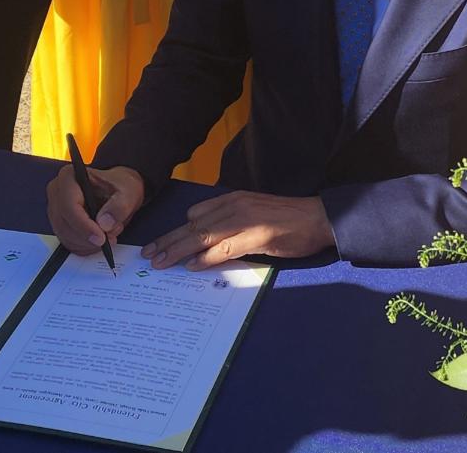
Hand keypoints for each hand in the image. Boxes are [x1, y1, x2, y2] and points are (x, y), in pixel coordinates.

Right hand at [47, 163, 145, 254]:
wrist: (119, 191)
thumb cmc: (120, 186)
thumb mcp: (128, 192)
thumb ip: (119, 206)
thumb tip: (104, 223)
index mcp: (69, 176)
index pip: (68, 205)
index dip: (83, 225)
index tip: (101, 238)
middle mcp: (57, 191)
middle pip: (64, 223)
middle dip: (88, 237)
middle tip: (110, 237)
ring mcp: (56, 208)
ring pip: (65, 236)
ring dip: (88, 243)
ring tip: (109, 233)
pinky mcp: (60, 223)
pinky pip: (68, 243)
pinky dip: (85, 247)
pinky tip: (99, 240)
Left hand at [142, 191, 334, 269]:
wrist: (320, 217)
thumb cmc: (288, 220)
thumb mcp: (252, 215)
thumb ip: (229, 225)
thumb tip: (204, 244)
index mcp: (231, 200)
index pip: (194, 215)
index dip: (174, 231)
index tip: (157, 244)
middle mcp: (233, 206)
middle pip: (192, 226)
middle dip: (167, 241)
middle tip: (147, 254)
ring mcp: (244, 219)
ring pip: (202, 235)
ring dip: (178, 250)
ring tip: (159, 262)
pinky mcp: (256, 235)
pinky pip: (225, 247)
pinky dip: (206, 257)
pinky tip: (191, 266)